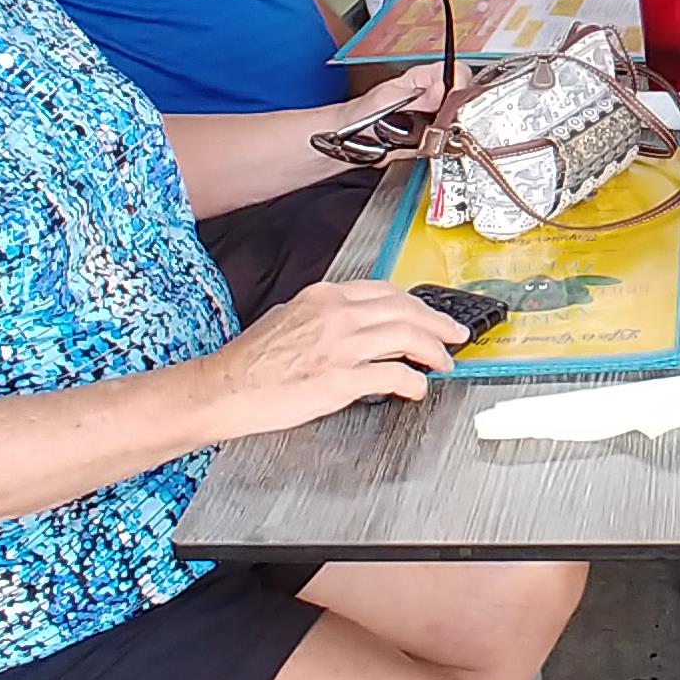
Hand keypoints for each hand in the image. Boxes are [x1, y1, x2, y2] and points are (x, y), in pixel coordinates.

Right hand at [191, 281, 464, 433]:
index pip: (385, 291)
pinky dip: (414, 381)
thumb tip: (354, 324)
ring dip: (433, 351)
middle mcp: (336, 314)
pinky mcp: (340, 379)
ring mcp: (340, 346)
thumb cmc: (249, 361)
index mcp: (324, 297)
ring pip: (407, 336)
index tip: (430, 314)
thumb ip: (323, 315)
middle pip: (405, 309)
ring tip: (444, 363)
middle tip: (455, 335)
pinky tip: (418, 388)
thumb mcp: (288, 317)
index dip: (416, 304)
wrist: (225, 388)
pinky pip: (393, 374)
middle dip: (437, 322)